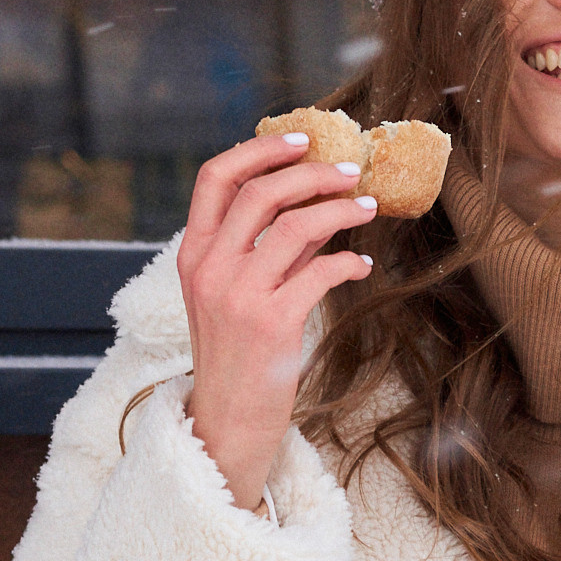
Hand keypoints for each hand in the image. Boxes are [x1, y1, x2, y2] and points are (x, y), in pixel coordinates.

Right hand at [177, 132, 374, 512]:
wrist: (227, 421)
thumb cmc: (236, 355)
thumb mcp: (231, 293)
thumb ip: (260, 247)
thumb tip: (309, 201)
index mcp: (193, 253)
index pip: (215, 177)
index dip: (259, 149)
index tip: (300, 139)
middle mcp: (209, 268)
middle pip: (262, 191)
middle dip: (313, 173)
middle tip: (350, 172)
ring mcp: (238, 294)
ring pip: (297, 225)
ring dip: (341, 209)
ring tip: (367, 207)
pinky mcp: (272, 322)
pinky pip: (321, 271)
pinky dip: (349, 261)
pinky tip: (362, 266)